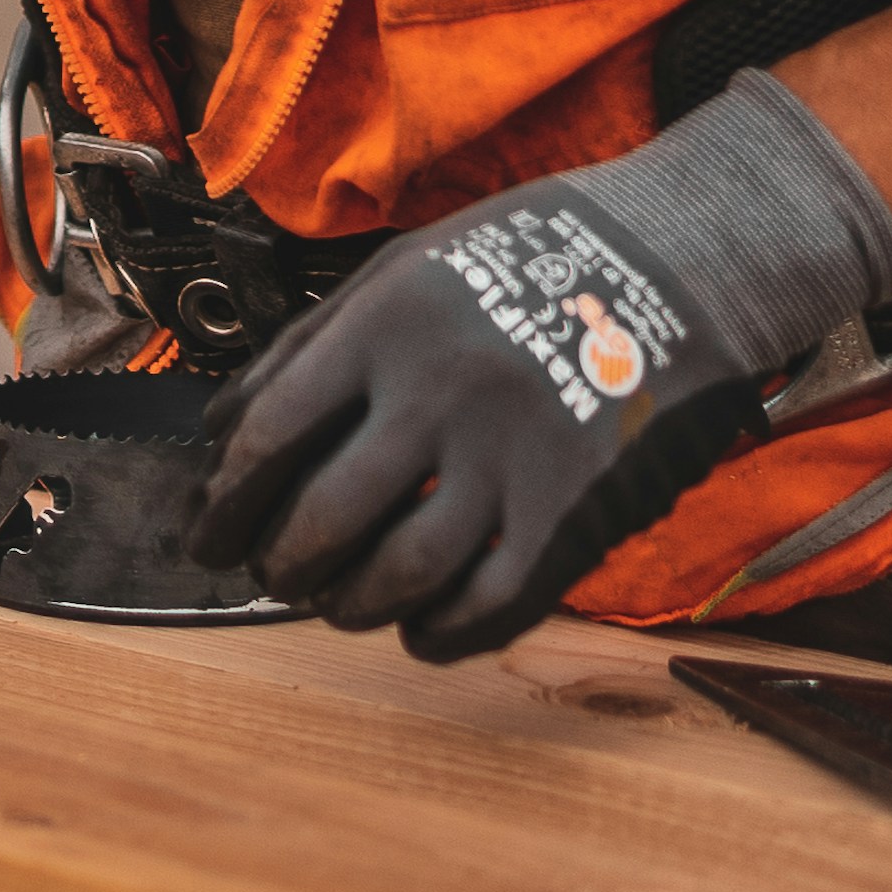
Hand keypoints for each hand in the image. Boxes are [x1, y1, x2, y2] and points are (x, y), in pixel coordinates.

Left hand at [188, 71, 891, 660]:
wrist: (682, 260)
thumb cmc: (529, 258)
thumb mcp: (404, 267)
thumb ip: (309, 346)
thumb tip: (218, 430)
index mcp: (386, 327)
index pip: (268, 437)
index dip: (226, 504)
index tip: (209, 536)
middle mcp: (439, 394)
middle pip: (324, 518)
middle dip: (282, 565)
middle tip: (275, 575)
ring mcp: (510, 457)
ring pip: (400, 573)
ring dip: (351, 606)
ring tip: (338, 603)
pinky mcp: (574, 510)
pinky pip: (491, 602)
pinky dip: (440, 633)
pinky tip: (419, 628)